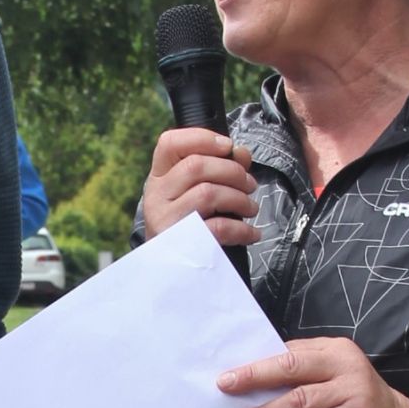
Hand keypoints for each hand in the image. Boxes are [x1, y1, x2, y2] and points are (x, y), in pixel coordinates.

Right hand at [140, 127, 258, 249]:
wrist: (167, 270)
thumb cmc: (187, 224)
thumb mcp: (194, 192)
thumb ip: (219, 166)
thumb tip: (241, 152)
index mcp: (159, 177)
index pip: (169, 143)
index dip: (201, 137)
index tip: (227, 145)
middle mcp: (157, 196)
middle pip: (196, 166)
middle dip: (232, 171)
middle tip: (249, 184)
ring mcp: (166, 220)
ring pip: (208, 193)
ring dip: (240, 198)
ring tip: (250, 208)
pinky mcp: (182, 243)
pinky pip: (217, 228)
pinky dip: (242, 229)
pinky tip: (251, 232)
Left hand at [219, 337, 408, 407]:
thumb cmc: (361, 404)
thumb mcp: (336, 379)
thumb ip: (306, 374)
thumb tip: (257, 379)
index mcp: (335, 349)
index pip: (288, 351)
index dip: (257, 362)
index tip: (229, 373)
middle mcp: (345, 365)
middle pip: (290, 366)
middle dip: (254, 376)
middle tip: (226, 386)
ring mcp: (353, 391)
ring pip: (299, 398)